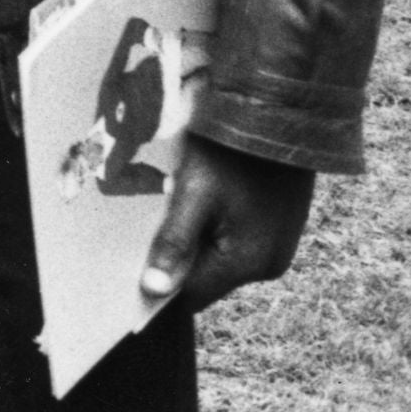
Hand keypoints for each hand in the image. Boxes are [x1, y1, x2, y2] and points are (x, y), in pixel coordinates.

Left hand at [141, 133, 316, 312]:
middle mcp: (269, 264)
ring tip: (179, 201)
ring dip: (195, 237)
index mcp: (248, 263)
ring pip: (219, 257)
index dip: (158, 281)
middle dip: (176, 254)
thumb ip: (175, 243)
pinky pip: (236, 240)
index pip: (191, 294)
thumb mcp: (193, 194)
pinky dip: (214, 226)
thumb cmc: (231, 153)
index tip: (130, 260)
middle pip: (206, 276)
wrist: (279, 116)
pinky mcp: (280, 229)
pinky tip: (204, 197)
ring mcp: (278, 247)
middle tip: (154, 218)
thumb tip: (155, 291)